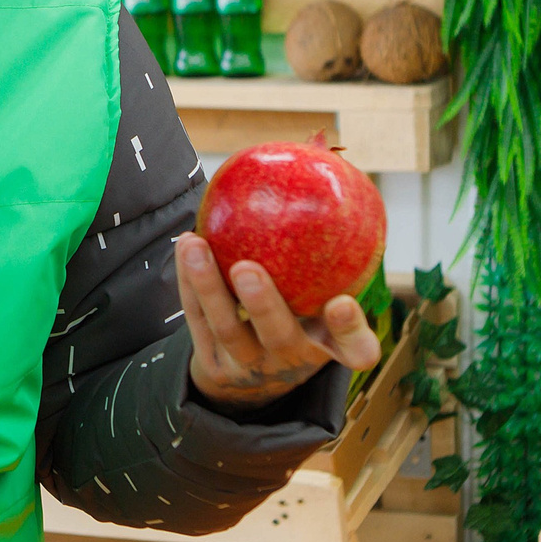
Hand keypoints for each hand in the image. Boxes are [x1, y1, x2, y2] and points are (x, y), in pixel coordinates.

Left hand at [177, 233, 383, 411]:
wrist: (258, 374)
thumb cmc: (303, 318)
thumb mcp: (327, 302)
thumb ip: (335, 256)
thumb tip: (335, 167)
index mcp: (329, 346)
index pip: (354, 347)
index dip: (350, 329)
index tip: (342, 303)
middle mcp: (291, 360)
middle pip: (278, 335)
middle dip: (263, 304)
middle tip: (246, 269)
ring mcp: (249, 365)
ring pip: (227, 327)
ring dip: (209, 286)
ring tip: (196, 246)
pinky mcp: (213, 361)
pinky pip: (197, 318)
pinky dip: (189, 282)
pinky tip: (186, 246)